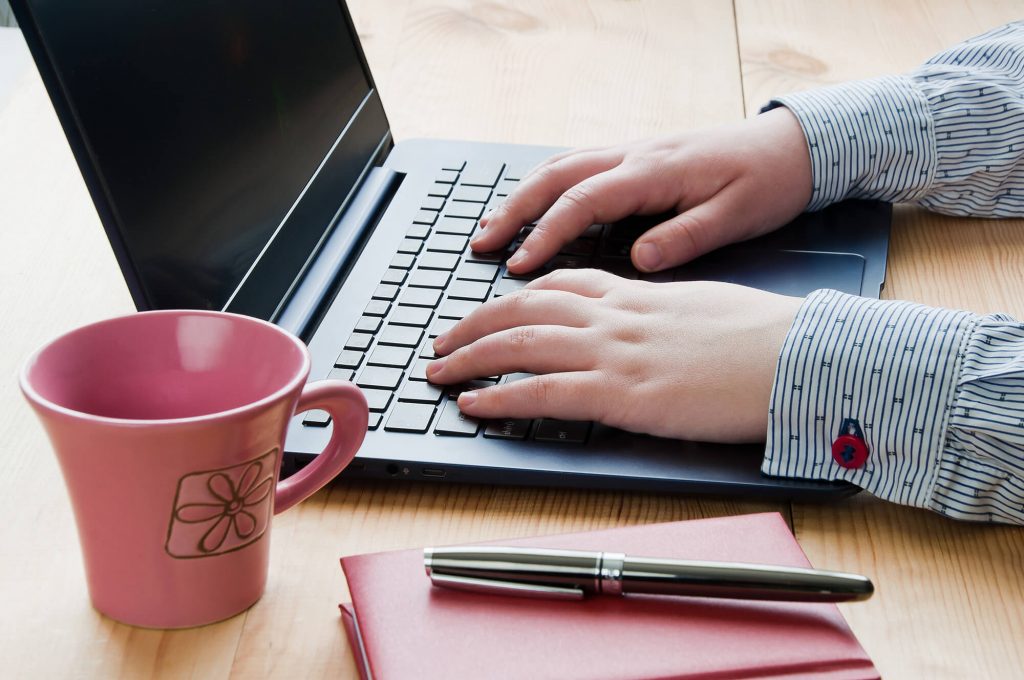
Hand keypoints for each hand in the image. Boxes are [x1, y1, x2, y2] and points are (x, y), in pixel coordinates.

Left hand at [428, 269, 802, 442]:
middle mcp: (615, 316)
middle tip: (443, 340)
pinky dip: (499, 396)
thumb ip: (655, 312)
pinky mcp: (623, 394)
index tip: (487, 309)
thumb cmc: (759, 336)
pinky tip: (472, 403)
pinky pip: (542, 392)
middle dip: (473, 324)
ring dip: (470, 356)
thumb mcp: (698, 308)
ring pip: (521, 344)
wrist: (795, 355)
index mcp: (635, 294)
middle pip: (524, 308)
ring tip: (437, 371)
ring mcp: (615, 352)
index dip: (512, 298)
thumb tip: (638, 326)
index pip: (557, 286)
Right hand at [472, 107, 811, 274]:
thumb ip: (685, 238)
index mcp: (653, 171)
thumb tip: (640, 260)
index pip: (583, 201)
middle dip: (513, 209)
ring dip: (521, 195)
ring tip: (491, 227)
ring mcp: (631, 152)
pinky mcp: (635, 158)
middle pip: (555, 176)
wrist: (791, 146)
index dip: (546, 233)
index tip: (519, 265)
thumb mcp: (736, 217)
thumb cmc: (766, 182)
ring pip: (560, 166)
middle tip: (480, 243)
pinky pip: (577, 168)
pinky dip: (545, 188)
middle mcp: (634, 155)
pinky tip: (533, 207)